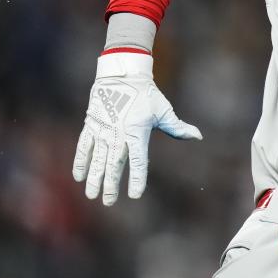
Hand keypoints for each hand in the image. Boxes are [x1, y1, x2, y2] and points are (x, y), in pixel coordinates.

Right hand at [72, 51, 201, 205]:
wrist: (123, 75)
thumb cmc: (147, 95)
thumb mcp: (164, 111)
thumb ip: (178, 128)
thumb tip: (198, 136)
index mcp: (137, 132)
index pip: (137, 160)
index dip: (136, 178)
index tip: (135, 194)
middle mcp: (118, 134)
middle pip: (114, 164)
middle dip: (110, 185)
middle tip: (109, 202)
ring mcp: (103, 130)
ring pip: (97, 159)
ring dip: (94, 177)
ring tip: (91, 195)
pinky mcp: (92, 125)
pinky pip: (84, 146)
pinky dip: (80, 161)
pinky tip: (78, 176)